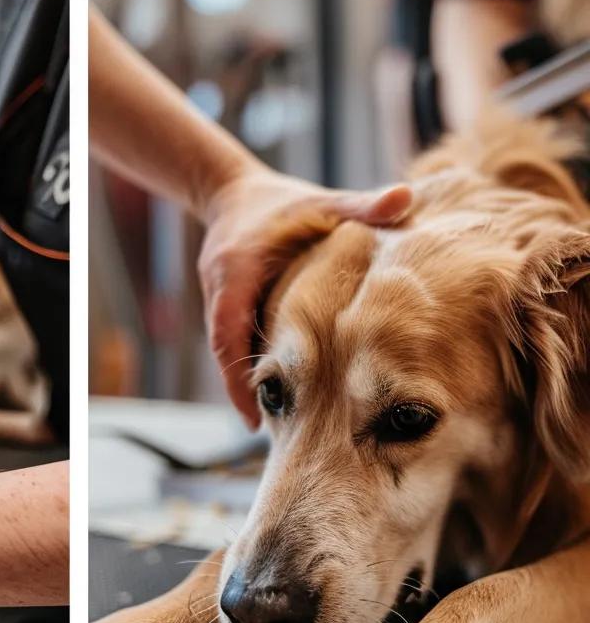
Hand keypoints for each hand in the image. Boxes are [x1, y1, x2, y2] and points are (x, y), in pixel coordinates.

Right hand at [199, 169, 411, 426]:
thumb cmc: (283, 203)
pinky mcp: (221, 306)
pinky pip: (230, 343)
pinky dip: (247, 367)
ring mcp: (215, 299)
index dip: (238, 373)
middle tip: (266, 431)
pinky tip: (274, 391)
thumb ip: (362, 206)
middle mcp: (219, 287)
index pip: (229, 328)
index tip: (256, 414)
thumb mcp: (322, 202)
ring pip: (225, 350)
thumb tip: (407, 197)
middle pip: (223, 350)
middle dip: (241, 389)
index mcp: (238, 267)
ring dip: (244, 383)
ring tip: (270, 423)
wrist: (230, 192)